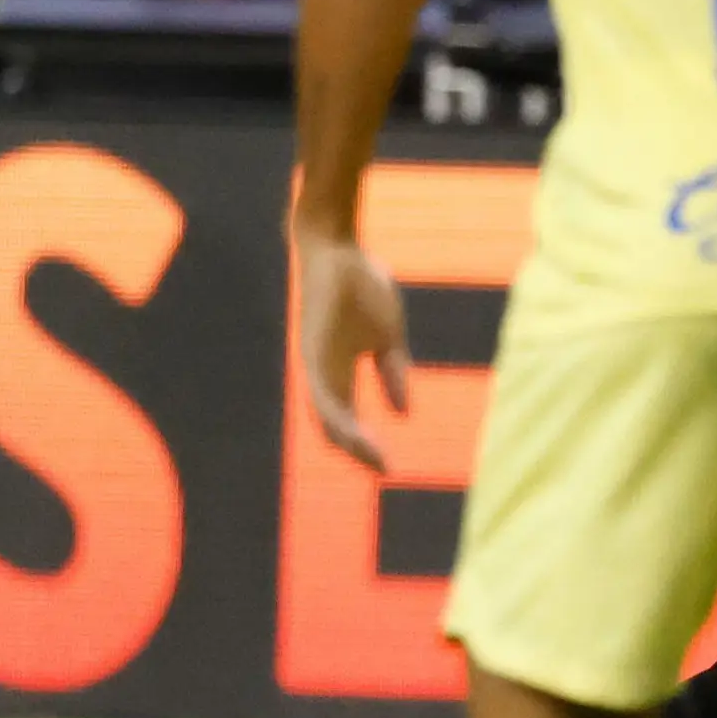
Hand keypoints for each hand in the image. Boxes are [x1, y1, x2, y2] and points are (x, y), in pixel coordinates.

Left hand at [295, 226, 411, 470]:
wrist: (339, 250)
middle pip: (332, 427)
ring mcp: (316, 365)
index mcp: (339, 371)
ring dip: (350, 442)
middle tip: (382, 467)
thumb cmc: (362, 286)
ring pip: (326, 418)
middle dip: (357, 452)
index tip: (389, 465)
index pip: (346, 419)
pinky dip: (340, 420)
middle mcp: (323, 374)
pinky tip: (357, 434)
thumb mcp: (389, 337)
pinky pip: (324, 397)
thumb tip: (403, 413)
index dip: (365, 444)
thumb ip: (393, 373)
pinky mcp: (313, 354)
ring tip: (374, 459)